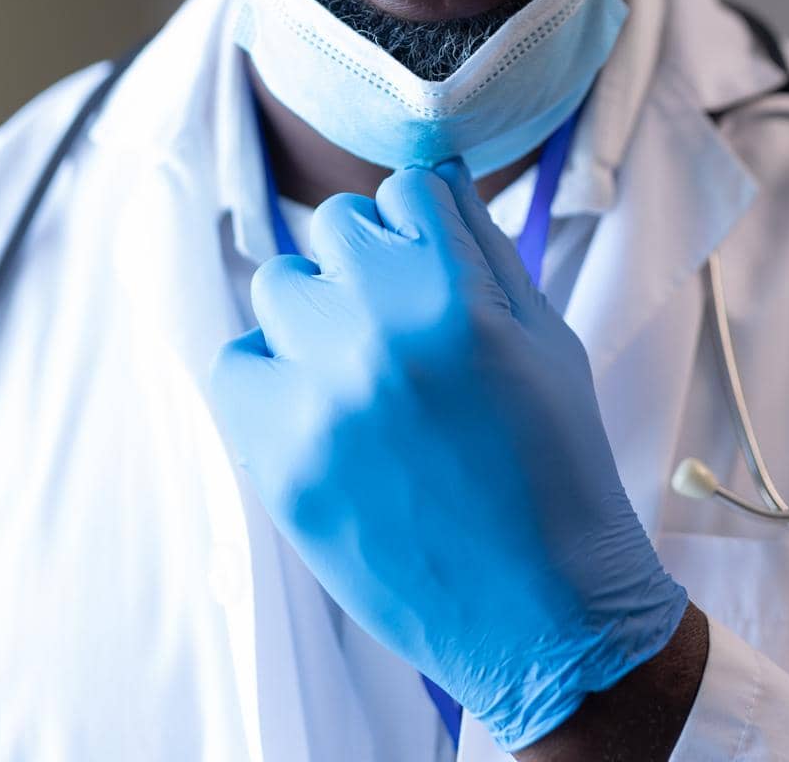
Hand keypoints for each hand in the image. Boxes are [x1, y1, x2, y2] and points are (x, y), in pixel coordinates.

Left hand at [208, 160, 686, 753]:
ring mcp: (321, 397)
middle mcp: (381, 331)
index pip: (407, 188)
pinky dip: (267, 374)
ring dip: (315, 311)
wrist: (543, 613)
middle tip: (399, 321)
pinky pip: (233, 364)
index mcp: (460, 295)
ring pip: (279, 284)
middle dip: (369, 260)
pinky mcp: (278, 461)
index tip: (429, 260)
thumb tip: (437, 175)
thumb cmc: (555, 466)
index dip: (423, 224)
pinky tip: (314, 405)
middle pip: (337, 224)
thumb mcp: (548, 339)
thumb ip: (486, 246)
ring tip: (357, 368)